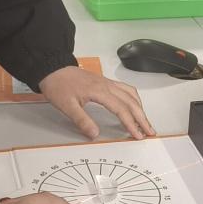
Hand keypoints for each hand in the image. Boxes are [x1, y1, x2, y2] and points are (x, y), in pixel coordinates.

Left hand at [39, 66, 154, 140]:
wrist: (53, 68)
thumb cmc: (58, 85)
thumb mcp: (66, 106)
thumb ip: (82, 120)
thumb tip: (95, 134)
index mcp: (100, 91)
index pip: (121, 109)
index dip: (131, 123)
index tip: (137, 135)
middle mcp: (107, 86)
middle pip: (131, 102)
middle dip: (142, 118)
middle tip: (150, 131)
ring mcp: (107, 83)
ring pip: (131, 94)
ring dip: (140, 108)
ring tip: (145, 121)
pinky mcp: (105, 82)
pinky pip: (125, 89)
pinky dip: (134, 99)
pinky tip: (134, 105)